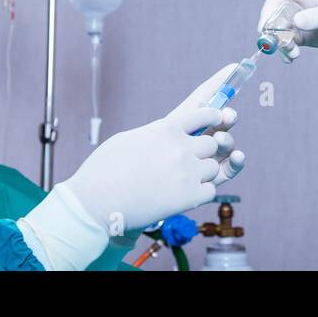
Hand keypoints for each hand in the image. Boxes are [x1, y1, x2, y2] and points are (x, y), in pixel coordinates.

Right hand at [62, 65, 245, 232]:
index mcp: (166, 128)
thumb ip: (155, 133)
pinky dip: (200, 193)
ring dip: (202, 173)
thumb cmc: (104, 170)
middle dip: (206, 150)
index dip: (216, 114)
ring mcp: (187, 173)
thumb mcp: (129, 138)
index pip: (204, 112)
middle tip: (192, 159)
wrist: (95, 205)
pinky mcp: (188, 198)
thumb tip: (171, 133)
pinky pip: (210, 191)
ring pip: (213, 167)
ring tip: (180, 180)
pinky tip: (183, 195)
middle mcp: (181, 147)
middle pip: (214, 143)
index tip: (222, 116)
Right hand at [257, 0, 317, 55]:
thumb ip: (317, 17)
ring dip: (280, 43)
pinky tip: (292, 58)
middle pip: (277, 14)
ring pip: (282, 31)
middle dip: (272, 30)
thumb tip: (295, 22)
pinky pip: (291, 43)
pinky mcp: (311, 36)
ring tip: (291, 55)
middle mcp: (305, 4)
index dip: (268, 9)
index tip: (265, 26)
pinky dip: (287, 50)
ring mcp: (307, 21)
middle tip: (274, 45)